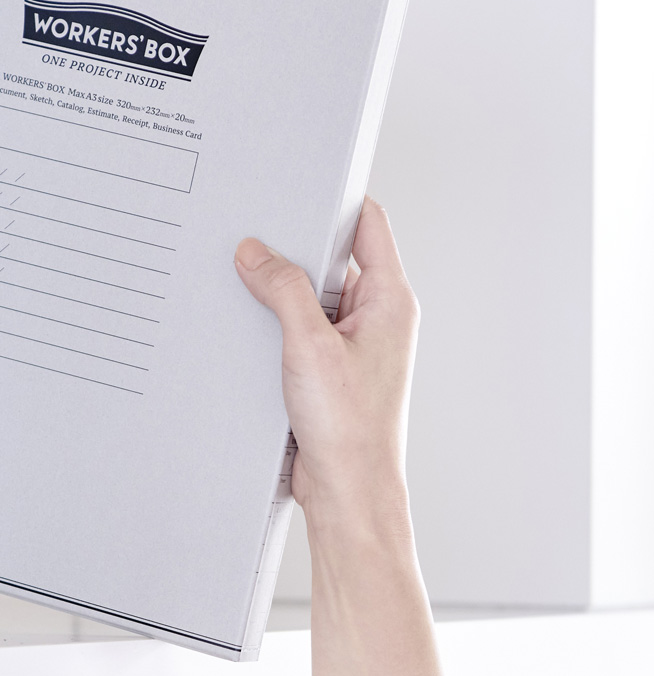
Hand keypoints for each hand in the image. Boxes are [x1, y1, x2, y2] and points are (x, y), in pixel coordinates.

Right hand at [233, 197, 418, 532]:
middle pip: (335, 258)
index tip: (295, 184)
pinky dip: (275, 323)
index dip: (334, 200)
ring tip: (240, 276)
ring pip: (313, 296)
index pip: (368, 225)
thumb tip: (255, 251)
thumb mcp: (310, 345)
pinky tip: (243, 322)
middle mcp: (378, 317)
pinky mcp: (331, 369)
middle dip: (294, 246)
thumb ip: (284, 290)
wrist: (348, 491)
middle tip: (251, 230)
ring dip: (280, 290)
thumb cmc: (349, 427)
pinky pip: (301, 330)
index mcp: (391, 300)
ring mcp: (355, 344)